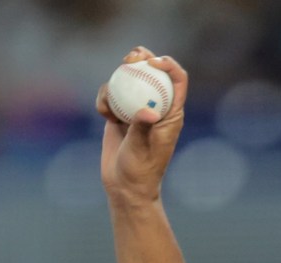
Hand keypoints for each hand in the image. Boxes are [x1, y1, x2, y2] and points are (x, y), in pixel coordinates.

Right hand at [96, 48, 187, 206]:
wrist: (124, 187)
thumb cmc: (140, 171)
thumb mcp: (142, 149)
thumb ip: (143, 128)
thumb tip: (147, 112)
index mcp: (171, 112)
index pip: (177, 79)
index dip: (168, 64)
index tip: (151, 63)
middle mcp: (155, 105)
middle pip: (152, 71)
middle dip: (141, 58)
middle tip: (129, 58)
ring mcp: (137, 108)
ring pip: (129, 79)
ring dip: (117, 79)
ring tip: (108, 97)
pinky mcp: (120, 113)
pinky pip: (111, 95)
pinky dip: (104, 99)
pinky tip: (104, 114)